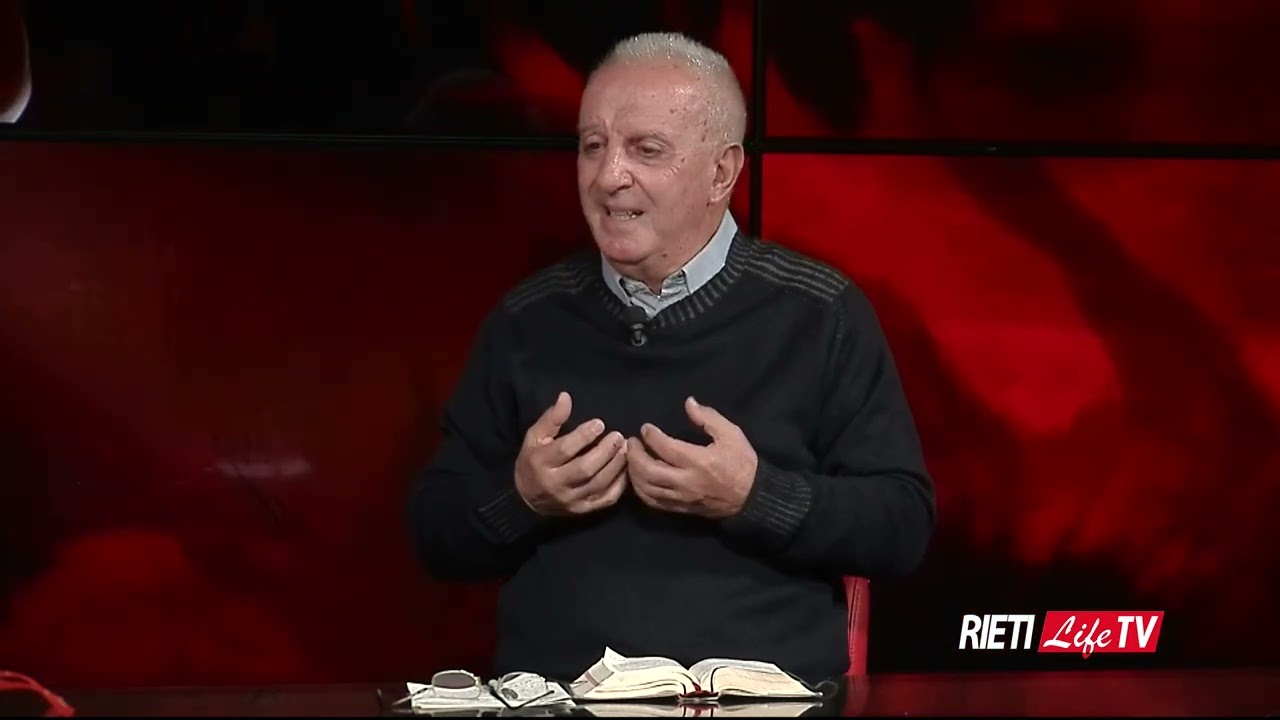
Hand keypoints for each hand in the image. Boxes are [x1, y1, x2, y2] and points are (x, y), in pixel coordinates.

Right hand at [514, 392, 627, 515]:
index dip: (584, 436)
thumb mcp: (535, 437)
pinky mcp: (583, 510)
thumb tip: (566, 397)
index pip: (565, 450)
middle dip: (605, 451)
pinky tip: (626, 469)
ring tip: (626, 448)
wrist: (527, 500)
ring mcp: (571, 500)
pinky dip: (620, 484)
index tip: (600, 424)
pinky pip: (606, 499)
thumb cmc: (533, 461)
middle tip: (618, 436)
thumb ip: (551, 418)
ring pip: (599, 484)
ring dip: (616, 465)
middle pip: (585, 469)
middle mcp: (556, 485)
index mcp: (541, 464)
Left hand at [626, 397, 757, 518]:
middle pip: (649, 471)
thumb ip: (708, 418)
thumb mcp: (731, 434)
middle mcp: (686, 481)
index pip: (665, 448)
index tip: (646, 428)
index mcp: (699, 461)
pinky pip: (654, 502)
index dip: (651, 436)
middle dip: (635, 455)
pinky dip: (641, 490)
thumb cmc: (741, 463)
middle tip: (632, 443)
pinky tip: (639, 479)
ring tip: (632, 459)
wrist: (752, 497)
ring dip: (634, 473)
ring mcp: (682, 498)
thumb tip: (688, 403)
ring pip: (647, 488)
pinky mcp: (681, 508)